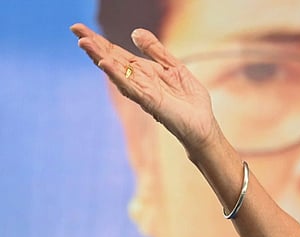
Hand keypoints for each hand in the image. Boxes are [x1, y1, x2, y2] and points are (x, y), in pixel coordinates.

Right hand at [70, 23, 221, 154]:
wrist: (203, 125)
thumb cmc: (189, 100)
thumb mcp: (174, 67)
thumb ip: (156, 51)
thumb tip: (134, 32)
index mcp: (143, 72)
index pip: (117, 53)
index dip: (99, 40)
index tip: (79, 27)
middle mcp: (138, 82)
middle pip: (111, 60)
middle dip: (94, 45)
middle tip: (75, 28)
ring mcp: (142, 92)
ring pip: (116, 72)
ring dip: (99, 57)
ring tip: (84, 43)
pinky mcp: (150, 102)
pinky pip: (131, 87)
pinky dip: (117, 76)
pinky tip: (105, 64)